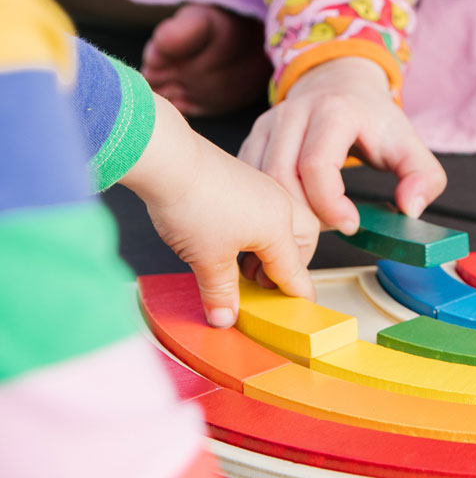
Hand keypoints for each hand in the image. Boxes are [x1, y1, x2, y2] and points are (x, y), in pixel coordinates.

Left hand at [122, 95, 317, 326]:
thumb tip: (225, 318)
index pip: (295, 270)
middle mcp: (279, 204)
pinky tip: (230, 239)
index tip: (301, 310)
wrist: (170, 160)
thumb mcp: (207, 260)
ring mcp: (263, 189)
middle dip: (291, 265)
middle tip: (264, 286)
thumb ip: (221, 293)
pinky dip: (257, 230)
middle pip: (302, 241)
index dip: (297, 294)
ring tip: (242, 266)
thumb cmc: (193, 205)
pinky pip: (264, 210)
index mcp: (279, 226)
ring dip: (271, 248)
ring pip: (284, 223)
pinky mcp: (244, 180)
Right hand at [238, 56, 446, 240]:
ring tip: (307, 236)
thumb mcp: (409, 144)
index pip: (317, 165)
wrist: (340, 83)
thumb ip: (424, 177)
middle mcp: (294, 113)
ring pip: (258, 185)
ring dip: (279, 219)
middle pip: (281, 179)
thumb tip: (411, 209)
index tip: (351, 225)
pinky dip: (262, 210)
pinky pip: (249, 183)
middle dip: (302, 219)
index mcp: (334, 111)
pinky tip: (285, 224)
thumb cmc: (373, 120)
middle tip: (326, 238)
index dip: (330, 204)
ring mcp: (269, 125)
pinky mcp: (253, 139)